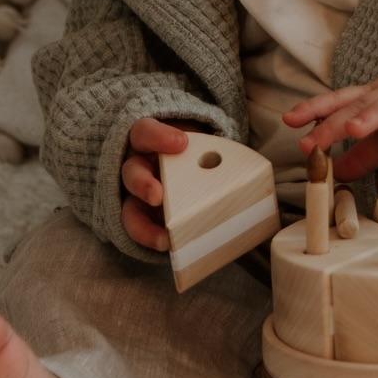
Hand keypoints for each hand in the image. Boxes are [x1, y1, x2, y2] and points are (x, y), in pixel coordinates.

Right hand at [121, 117, 200, 251]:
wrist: (190, 163)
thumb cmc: (193, 150)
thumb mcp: (197, 142)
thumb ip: (210, 148)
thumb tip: (248, 163)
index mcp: (148, 141)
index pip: (144, 132)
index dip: (158, 137)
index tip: (181, 143)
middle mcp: (137, 166)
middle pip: (130, 172)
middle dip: (142, 184)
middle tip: (158, 196)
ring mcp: (136, 193)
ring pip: (129, 207)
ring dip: (142, 224)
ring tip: (163, 238)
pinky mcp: (141, 215)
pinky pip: (138, 229)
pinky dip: (150, 238)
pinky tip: (166, 246)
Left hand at [283, 72, 377, 180]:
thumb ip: (363, 151)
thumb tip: (334, 171)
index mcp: (377, 96)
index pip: (341, 100)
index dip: (315, 109)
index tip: (289, 121)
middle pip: (361, 105)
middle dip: (334, 122)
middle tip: (310, 140)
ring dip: (372, 116)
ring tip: (351, 129)